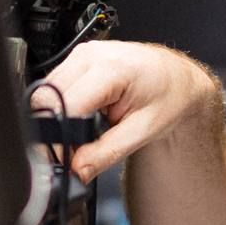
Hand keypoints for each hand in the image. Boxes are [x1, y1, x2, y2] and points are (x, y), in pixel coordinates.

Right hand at [29, 40, 216, 182]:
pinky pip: (56, 84)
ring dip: (56, 116)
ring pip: (46, 90)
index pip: (64, 105)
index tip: (60, 158)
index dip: (57, 137)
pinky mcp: (79, 58)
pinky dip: (62, 105)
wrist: (179, 79)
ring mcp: (84, 54)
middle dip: (53, 129)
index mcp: (111, 70)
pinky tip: (83, 114)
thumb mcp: (142, 132)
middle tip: (72, 151)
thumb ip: (106, 153)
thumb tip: (77, 169)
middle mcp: (92, 56)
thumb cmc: (169, 97)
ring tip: (84, 130)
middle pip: (47, 97)